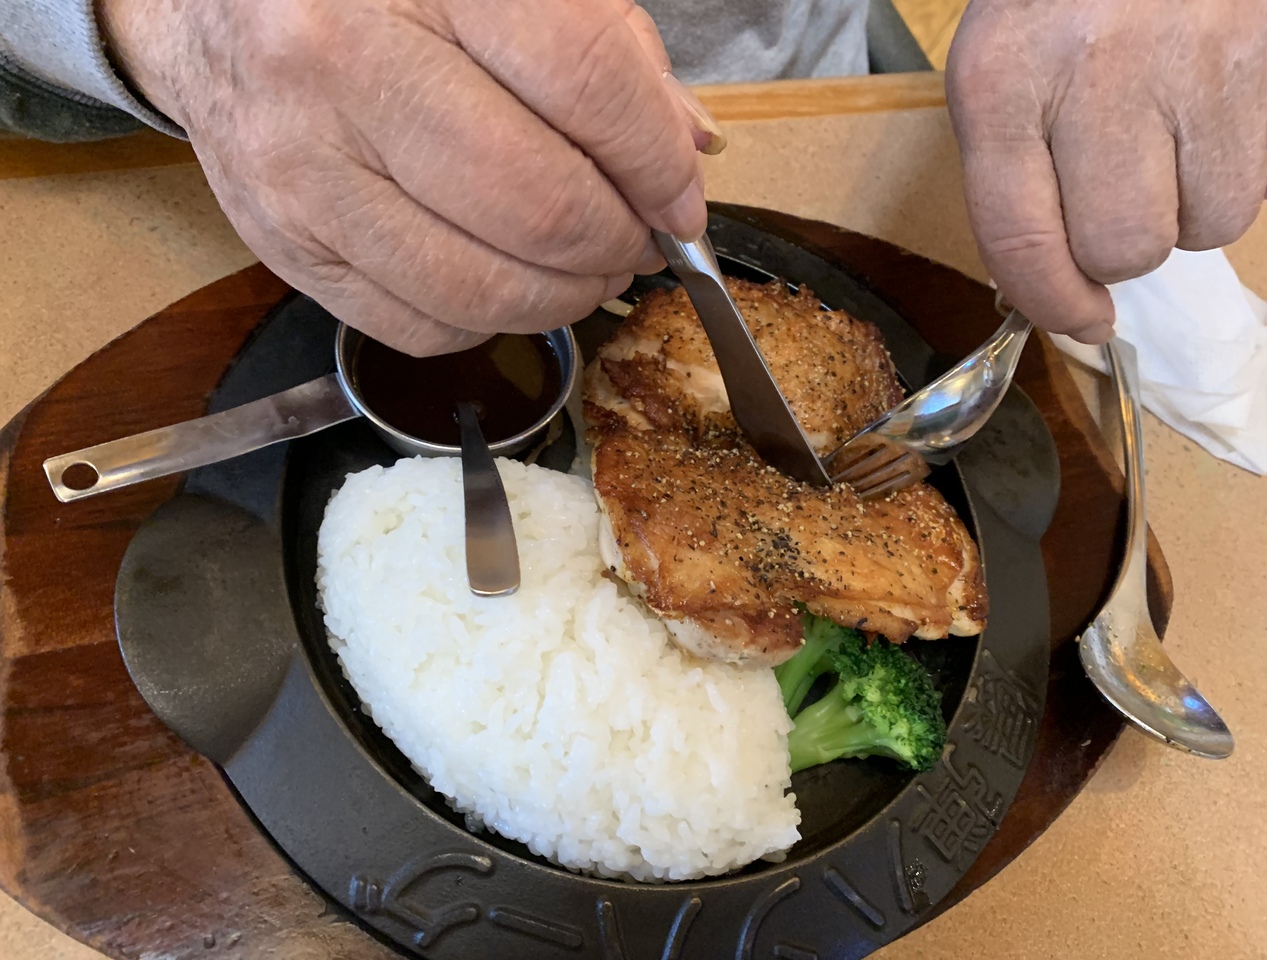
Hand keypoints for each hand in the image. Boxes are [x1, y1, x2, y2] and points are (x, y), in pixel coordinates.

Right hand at [100, 0, 719, 354]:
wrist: (215, 11)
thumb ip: (605, 52)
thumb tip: (687, 150)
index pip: (585, 82)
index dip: (656, 164)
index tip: (679, 201)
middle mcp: (343, 58)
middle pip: (539, 205)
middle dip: (617, 245)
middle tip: (635, 240)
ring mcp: (303, 161)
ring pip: (481, 288)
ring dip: (563, 298)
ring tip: (583, 269)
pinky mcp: (281, 242)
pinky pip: (420, 327)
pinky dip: (488, 322)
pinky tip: (501, 278)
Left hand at [947, 0, 1266, 342]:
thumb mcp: (1003, 68)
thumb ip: (1014, 178)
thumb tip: (1058, 290)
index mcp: (1005, 78)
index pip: (1023, 241)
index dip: (1054, 303)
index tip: (1080, 318)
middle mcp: (1101, 69)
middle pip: (1127, 246)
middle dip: (1128, 245)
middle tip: (1128, 194)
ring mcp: (1203, 56)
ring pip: (1212, 222)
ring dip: (1195, 202)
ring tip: (1176, 133)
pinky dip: (1248, 162)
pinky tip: (1219, 109)